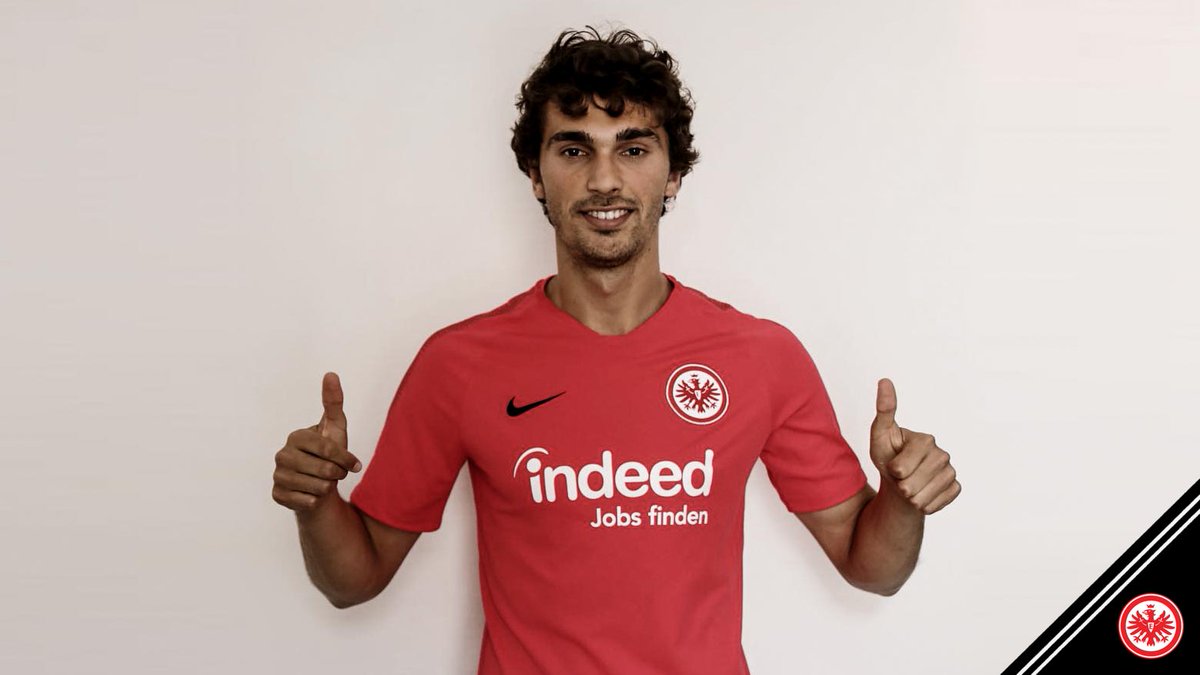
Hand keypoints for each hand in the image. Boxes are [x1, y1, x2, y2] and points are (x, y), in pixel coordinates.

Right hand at [272, 372, 362, 511]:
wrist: (317, 485)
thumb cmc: (328, 454)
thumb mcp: (335, 428)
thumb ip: (334, 402)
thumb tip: (331, 373)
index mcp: (296, 436)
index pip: (329, 449)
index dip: (346, 459)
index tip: (354, 464)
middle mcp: (282, 454)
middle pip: (325, 470)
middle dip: (338, 474)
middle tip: (335, 473)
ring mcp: (277, 475)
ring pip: (318, 488)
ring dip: (328, 488)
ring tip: (324, 482)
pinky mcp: (277, 495)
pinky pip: (307, 502)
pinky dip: (316, 501)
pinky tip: (312, 494)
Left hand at [868, 378, 960, 514]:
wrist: (899, 484)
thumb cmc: (888, 457)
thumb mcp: (879, 436)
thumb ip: (884, 410)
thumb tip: (885, 380)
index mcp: (925, 439)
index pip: (902, 466)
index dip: (893, 470)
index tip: (893, 464)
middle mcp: (942, 454)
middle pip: (913, 483)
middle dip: (901, 485)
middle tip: (901, 477)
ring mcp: (950, 472)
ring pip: (923, 496)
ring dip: (910, 497)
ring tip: (909, 486)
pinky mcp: (955, 488)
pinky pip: (935, 505)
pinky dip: (923, 505)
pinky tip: (921, 495)